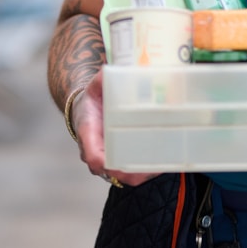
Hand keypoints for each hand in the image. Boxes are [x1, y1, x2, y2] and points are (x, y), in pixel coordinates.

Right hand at [71, 71, 158, 187]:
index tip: (119, 164)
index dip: (106, 163)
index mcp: (87, 132)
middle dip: (131, 173)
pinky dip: (143, 171)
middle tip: (153, 166)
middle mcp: (94, 151)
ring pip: (122, 176)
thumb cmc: (92, 99)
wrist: (86, 110)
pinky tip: (161, 164)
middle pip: (111, 172)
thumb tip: (109, 71)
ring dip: (140, 174)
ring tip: (161, 166)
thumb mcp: (95, 87)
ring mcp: (105, 158)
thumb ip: (102, 79)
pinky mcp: (116, 159)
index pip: (93, 155)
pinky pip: (128, 172)